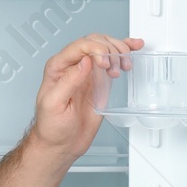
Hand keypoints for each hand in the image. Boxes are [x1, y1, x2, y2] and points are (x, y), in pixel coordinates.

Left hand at [30, 32, 143, 162]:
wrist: (61, 144)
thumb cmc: (52, 127)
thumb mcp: (55, 104)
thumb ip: (69, 81)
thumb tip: (84, 62)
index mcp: (58, 67)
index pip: (80, 46)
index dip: (96, 50)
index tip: (105, 63)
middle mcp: (73, 66)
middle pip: (95, 42)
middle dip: (109, 50)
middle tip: (115, 67)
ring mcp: (87, 72)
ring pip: (105, 48)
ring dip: (119, 51)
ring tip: (124, 66)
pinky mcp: (99, 81)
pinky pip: (112, 62)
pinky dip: (125, 52)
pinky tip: (133, 46)